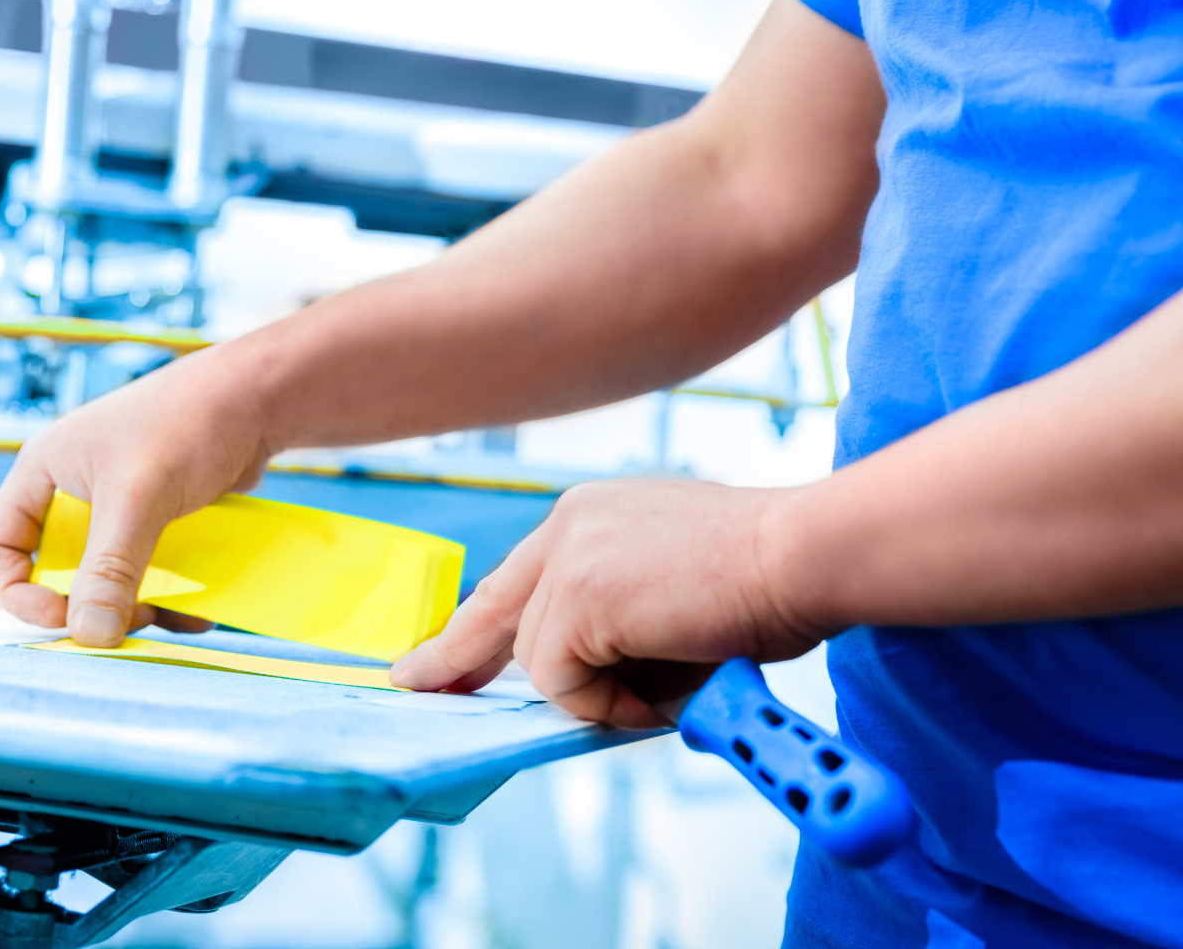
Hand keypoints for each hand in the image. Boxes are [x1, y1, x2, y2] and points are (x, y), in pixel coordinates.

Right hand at [0, 350, 271, 645]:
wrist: (257, 398)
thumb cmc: (187, 423)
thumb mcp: (139, 499)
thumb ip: (110, 569)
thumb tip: (89, 634)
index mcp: (44, 471)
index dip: (17, 590)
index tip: (61, 617)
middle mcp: (73, 487)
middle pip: (56, 568)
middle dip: (87, 604)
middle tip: (126, 619)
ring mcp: (118, 503)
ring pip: (106, 575)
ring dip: (133, 605)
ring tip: (166, 615)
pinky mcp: (158, 515)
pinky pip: (148, 568)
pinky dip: (168, 594)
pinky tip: (196, 608)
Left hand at [388, 477, 829, 727]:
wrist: (805, 554)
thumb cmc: (770, 579)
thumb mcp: (674, 596)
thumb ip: (620, 626)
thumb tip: (594, 685)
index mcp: (591, 514)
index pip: (516, 579)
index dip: (476, 626)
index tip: (437, 657)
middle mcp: (568, 523)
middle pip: (493, 610)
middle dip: (453, 657)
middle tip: (414, 682)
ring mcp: (567, 558)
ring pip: (544, 665)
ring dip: (607, 696)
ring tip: (679, 677)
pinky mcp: (574, 596)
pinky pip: (564, 685)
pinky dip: (612, 704)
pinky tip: (667, 682)